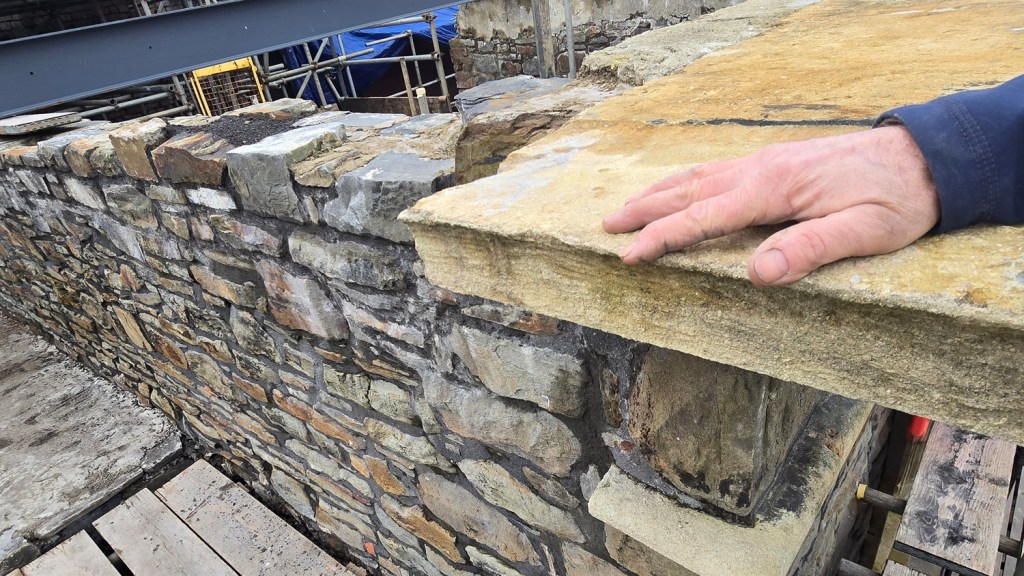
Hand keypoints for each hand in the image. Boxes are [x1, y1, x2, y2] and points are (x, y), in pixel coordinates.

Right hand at [602, 125, 939, 285]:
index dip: (662, 238)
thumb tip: (756, 275)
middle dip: (643, 211)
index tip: (627, 256)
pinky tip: (679, 190)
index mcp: (773, 187)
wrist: (924, 157)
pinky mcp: (775, 163)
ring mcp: (765, 162)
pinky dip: (684, 183)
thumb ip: (808, 250)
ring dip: (657, 193)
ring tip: (626, 208)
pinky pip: (715, 171)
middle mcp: (760, 169)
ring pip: (696, 176)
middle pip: (687, 190)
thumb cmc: (896, 198)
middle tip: (606, 228)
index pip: (703, 216)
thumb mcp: (863, 231)